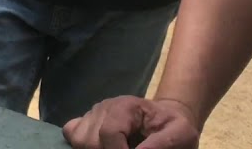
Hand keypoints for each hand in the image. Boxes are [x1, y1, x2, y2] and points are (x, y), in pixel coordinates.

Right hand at [62, 96, 200, 148]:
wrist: (167, 116)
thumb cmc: (174, 126)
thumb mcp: (180, 134)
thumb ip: (162, 144)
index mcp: (125, 107)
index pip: (109, 133)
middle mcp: (104, 107)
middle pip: (91, 140)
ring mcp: (92, 113)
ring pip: (79, 140)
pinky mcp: (87, 120)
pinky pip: (71, 132)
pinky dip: (80, 144)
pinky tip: (100, 147)